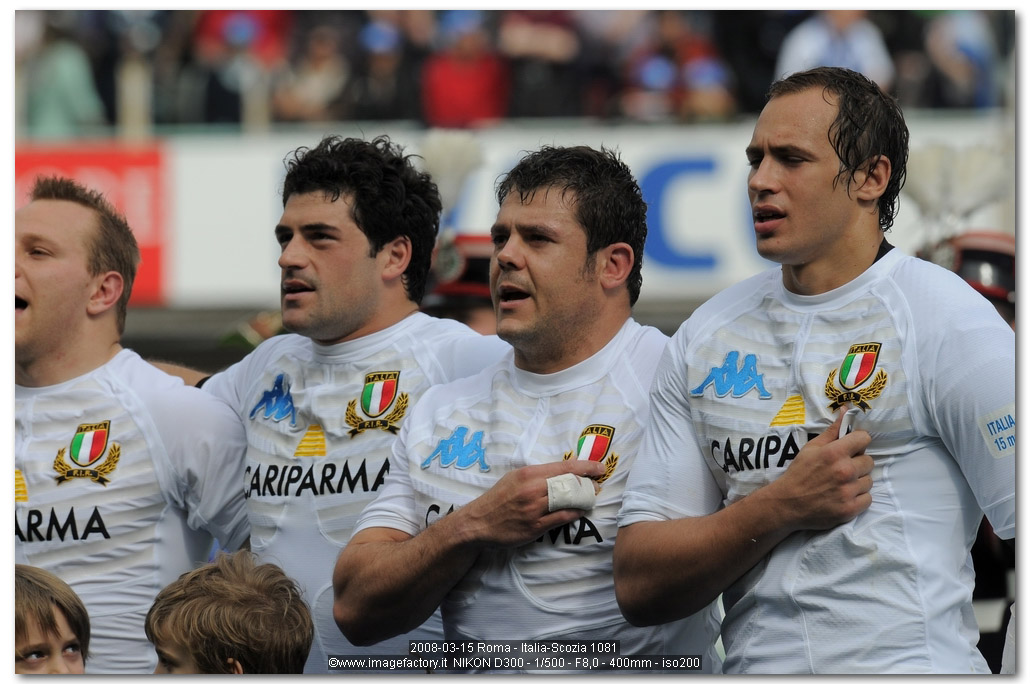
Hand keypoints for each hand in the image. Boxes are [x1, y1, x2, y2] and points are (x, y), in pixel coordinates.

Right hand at [456, 458, 605, 548]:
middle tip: (598, 484)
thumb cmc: (498, 499)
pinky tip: (581, 511)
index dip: (585, 466)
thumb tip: (562, 470)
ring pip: (568, 500)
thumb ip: (537, 474)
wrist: (478, 522)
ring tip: (591, 497)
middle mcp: (532, 489)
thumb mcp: (514, 478)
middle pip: (569, 483)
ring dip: (584, 499)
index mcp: (528, 474)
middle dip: (588, 483)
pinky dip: (574, 513)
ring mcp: (534, 509)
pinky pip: (561, 518)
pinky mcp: (534, 526)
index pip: (563, 466)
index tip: (600, 467)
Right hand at [771, 410, 873, 531]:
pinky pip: (867, 499)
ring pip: (869, 481)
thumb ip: (832, 430)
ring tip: (842, 484)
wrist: (787, 503)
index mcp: (835, 452)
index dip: (857, 442)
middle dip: (857, 463)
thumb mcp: (811, 448)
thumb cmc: (799, 473)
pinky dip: (858, 498)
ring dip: (858, 482)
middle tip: (842, 469)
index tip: (850, 448)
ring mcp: (848, 491)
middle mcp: (845, 470)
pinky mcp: (850, 509)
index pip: (864, 439)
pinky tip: (844, 496)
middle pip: (869, 461)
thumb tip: (846, 409)